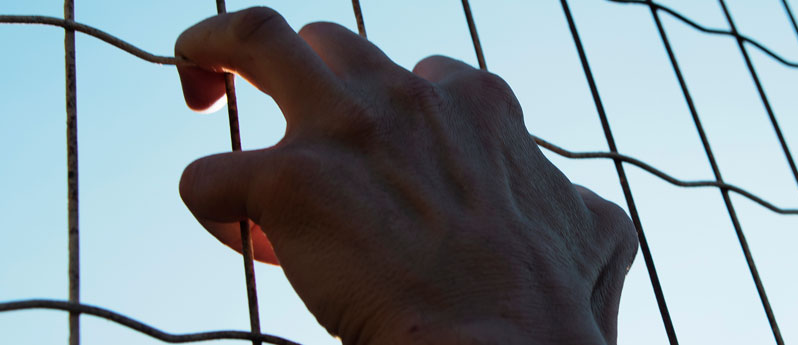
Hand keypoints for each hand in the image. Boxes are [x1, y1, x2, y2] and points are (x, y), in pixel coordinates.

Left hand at [173, 8, 637, 344]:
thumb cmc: (556, 312)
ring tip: (200, 89)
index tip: (385, 191)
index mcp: (480, 104)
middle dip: (302, 81)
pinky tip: (245, 244)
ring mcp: (346, 128)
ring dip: (218, 57)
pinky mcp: (290, 180)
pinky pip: (208, 178)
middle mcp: (409, 96)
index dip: (392, 133)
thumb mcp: (596, 230)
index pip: (420, 81)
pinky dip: (214, 208)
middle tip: (292, 138)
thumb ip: (572, 203)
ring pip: (253, 37)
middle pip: (330, 43)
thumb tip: (580, 211)